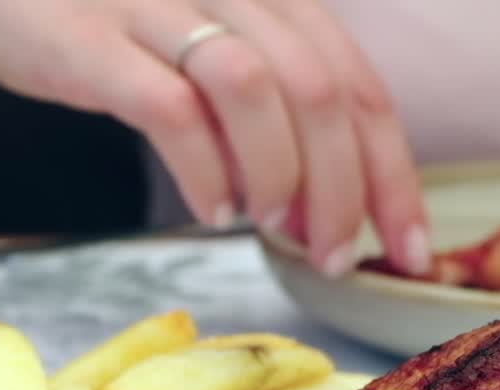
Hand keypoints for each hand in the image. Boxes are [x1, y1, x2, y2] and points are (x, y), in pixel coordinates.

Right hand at [0, 0, 428, 275]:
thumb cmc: (122, 32)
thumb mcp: (218, 52)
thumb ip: (280, 109)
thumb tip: (334, 206)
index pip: (360, 87)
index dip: (394, 174)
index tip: (409, 247)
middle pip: (320, 93)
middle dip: (344, 192)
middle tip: (334, 255)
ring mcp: (156, 4)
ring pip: (254, 90)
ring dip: (279, 178)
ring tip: (273, 228)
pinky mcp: (89, 37)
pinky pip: (170, 109)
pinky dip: (205, 171)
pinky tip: (212, 208)